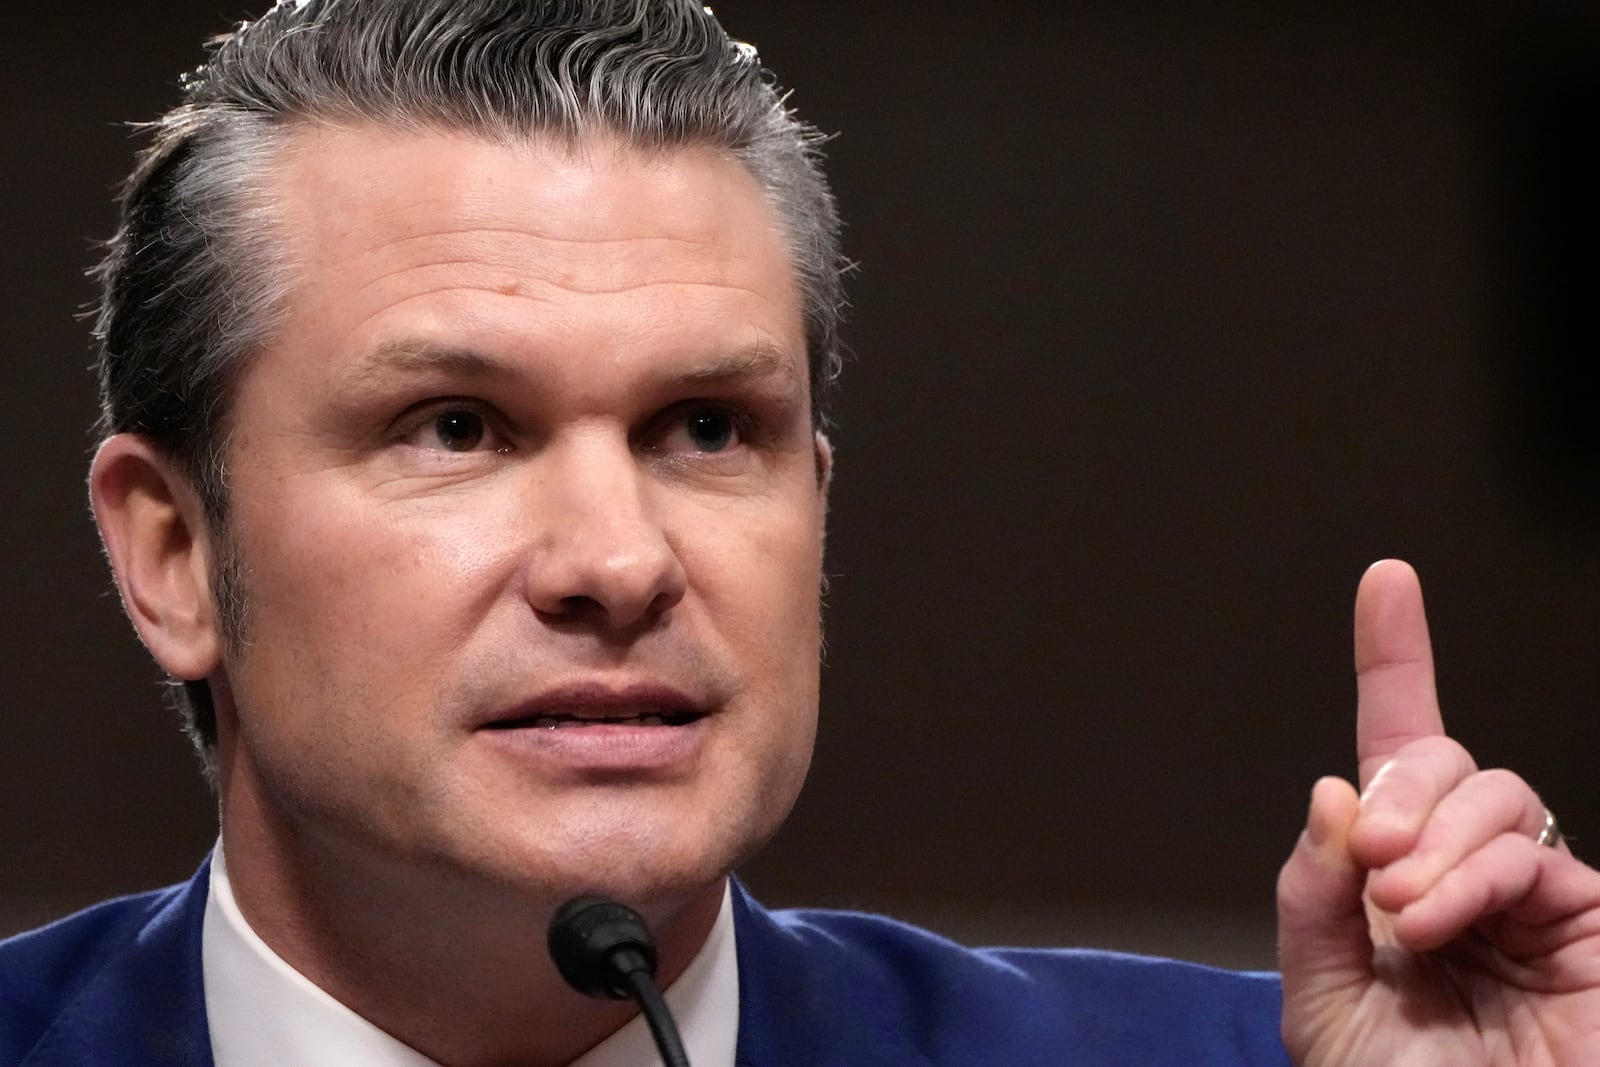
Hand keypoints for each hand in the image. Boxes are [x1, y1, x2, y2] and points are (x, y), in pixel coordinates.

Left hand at [1277, 560, 1599, 1065]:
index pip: (1395, 754)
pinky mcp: (1587, 920)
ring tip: (1400, 907)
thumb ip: (1310, 898)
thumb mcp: (1322, 998)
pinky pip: (1528, 851)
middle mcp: (1462, 875)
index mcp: (1393, 883)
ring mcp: (1529, 895)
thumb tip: (1331, 791)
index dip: (1396, 661)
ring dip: (1431, 836)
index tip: (1386, 582)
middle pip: (1442, 761)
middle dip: (1399, 785)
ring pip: (1492, 793)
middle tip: (1370, 855)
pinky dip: (1471, 874)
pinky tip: (1434, 919)